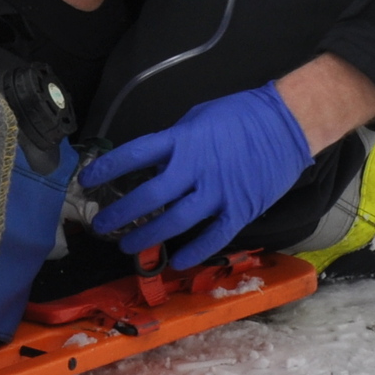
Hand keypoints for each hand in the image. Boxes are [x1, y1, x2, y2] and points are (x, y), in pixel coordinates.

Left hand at [82, 83, 310, 268]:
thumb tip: (154, 161)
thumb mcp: (198, 117)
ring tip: (128, 247)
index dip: (107, 169)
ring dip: (148, 237)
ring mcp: (218, 192)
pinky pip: (213, 237)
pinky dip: (194, 251)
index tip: (87, 181)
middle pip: (149, 197)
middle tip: (103, 226)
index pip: (135, 155)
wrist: (287, 123)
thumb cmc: (241, 114)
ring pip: (175, 222)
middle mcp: (196, 169)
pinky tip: (176, 261)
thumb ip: (175, 142)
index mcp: (182, 140)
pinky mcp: (240, 209)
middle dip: (121, 214)